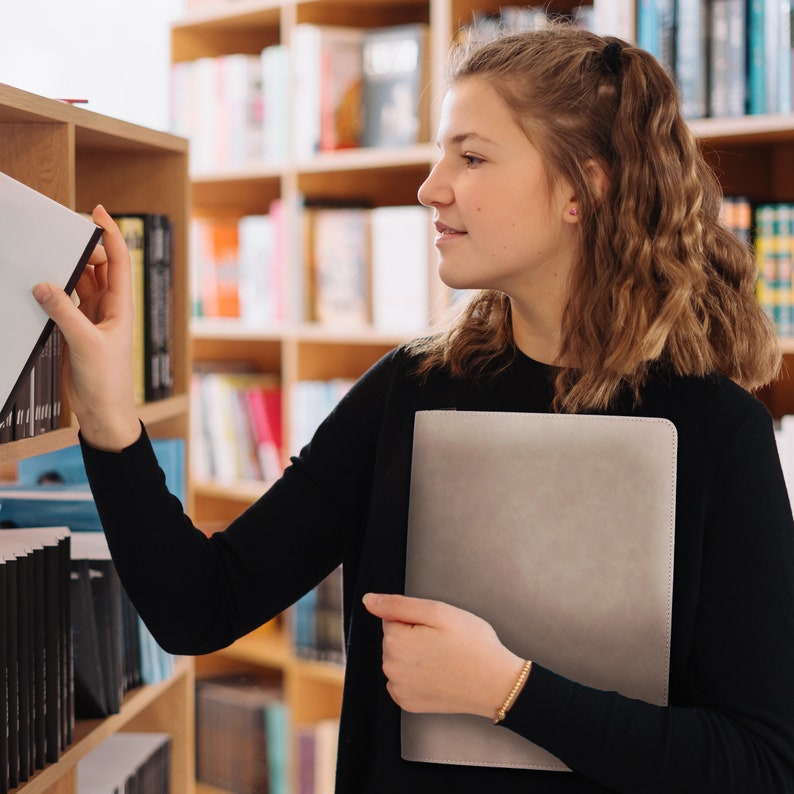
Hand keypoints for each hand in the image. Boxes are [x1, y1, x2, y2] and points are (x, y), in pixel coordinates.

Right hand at [32, 205, 140, 450]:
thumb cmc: (108, 382)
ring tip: (47, 251)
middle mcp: (109, 309)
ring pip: (79, 284)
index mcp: (121, 307)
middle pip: (97, 268)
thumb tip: (43, 285)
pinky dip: (52, 292)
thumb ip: (64, 313)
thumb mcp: (87, 344)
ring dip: (66, 270)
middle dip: (83, 248)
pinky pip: (64, 303)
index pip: (118, 262)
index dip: (110, 235)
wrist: (103, 413)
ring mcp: (92, 319)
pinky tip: (39, 283)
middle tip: (61, 232)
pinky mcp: (76, 331)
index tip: (97, 211)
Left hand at [363, 593, 526, 717]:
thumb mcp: (439, 612)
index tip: (436, 628)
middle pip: (393, 639)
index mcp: (396, 642)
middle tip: (443, 642)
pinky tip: (438, 674)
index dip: (416, 619)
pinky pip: (403, 680)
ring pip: (398, 659)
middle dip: (414, 636)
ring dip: (415, 656)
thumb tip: (369, 601)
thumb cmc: (473, 645)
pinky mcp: (408, 703)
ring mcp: (399, 688)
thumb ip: (399, 604)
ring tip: (444, 658)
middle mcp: (391, 668)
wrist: (495, 684)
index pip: (392, 618)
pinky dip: (416, 676)